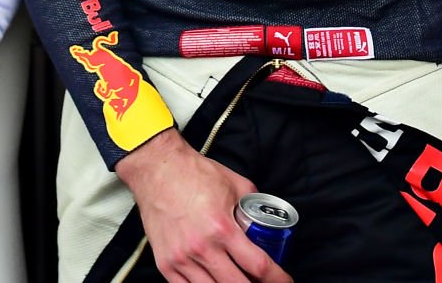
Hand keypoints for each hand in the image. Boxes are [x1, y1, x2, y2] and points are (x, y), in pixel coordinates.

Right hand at [114, 131, 291, 282]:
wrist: (158, 169)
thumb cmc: (195, 174)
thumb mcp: (236, 184)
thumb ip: (254, 205)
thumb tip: (267, 220)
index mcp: (222, 228)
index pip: (258, 266)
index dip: (277, 278)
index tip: (284, 281)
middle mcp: (202, 248)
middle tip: (262, 281)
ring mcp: (181, 259)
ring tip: (238, 278)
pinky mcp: (165, 264)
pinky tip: (214, 281)